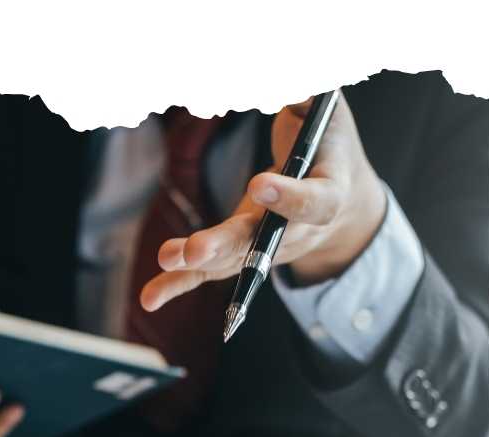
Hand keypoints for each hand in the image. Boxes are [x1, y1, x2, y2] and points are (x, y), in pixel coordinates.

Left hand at [141, 93, 387, 310]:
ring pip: (228, 260)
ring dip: (195, 263)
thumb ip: (307, 96)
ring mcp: (262, 249)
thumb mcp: (326, 112)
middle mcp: (295, 232)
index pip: (312, 202)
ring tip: (166, 258)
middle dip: (226, 245)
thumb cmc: (327, 145)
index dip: (288, 197)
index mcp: (329, 195)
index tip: (258, 186)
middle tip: (197, 249)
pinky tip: (149, 299)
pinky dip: (176, 285)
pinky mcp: (237, 256)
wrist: (338, 202)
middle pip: (258, 243)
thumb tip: (288, 85)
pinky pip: (205, 274)